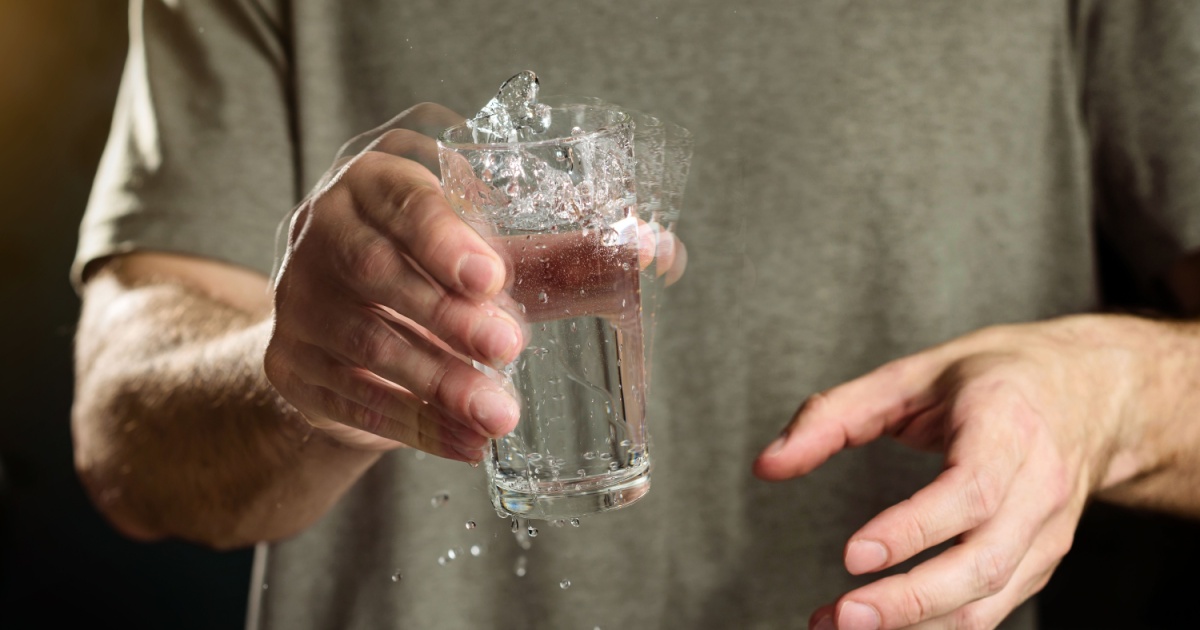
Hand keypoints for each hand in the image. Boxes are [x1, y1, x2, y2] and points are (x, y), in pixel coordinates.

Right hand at [264, 103, 685, 460]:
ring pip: (365, 340)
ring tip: (499, 414)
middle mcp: (325, 230)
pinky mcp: (290, 362)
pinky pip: (351, 398)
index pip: (404, 198)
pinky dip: (414, 426)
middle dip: (446, 315)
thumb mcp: (484, 245)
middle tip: (509, 346)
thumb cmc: (430, 265)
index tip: (491, 277)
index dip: (443, 237)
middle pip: (377, 271)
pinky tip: (466, 444)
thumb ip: (559, 249)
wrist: (342, 318)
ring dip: (437, 382)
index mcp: (377, 181)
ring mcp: (298, 298)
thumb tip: (659, 251)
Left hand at [754, 315, 1155, 628]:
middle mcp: (1039, 486)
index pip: (970, 493)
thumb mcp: (911, 374)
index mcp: (1007, 426)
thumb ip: (834, 415)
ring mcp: (1047, 532)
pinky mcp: (1039, 562)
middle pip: (982, 563)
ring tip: (839, 627)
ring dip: (915, 626)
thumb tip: (766, 464)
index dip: (914, 529)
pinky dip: (935, 629)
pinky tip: (883, 629)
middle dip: (909, 601)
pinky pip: (991, 611)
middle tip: (841, 618)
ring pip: (989, 601)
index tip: (854, 556)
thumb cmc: (995, 377)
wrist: (1093, 392)